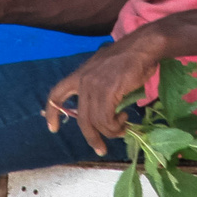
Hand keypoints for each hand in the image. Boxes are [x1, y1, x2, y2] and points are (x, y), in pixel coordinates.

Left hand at [44, 30, 163, 155]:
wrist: (143, 47)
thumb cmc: (129, 59)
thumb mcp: (106, 72)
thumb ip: (99, 89)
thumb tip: (104, 111)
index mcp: (79, 74)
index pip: (57, 93)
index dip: (53, 112)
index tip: (53, 128)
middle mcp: (83, 80)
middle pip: (80, 118)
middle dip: (91, 137)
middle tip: (100, 149)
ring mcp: (94, 85)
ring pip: (95, 121)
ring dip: (110, 132)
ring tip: (122, 128)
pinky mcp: (107, 91)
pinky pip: (106, 119)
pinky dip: (116, 126)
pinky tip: (124, 119)